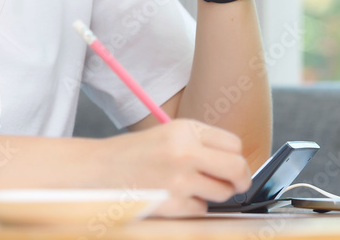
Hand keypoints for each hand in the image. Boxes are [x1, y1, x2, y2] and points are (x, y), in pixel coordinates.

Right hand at [96, 119, 251, 216]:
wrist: (98, 171)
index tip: (233, 165)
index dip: (235, 157)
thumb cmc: (136, 154)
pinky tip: (174, 197)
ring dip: (212, 194)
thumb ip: (201, 144)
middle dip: (241, 179)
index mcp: (185, 130)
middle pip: (237, 168)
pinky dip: (192, 207)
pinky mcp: (171, 205)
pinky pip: (201, 210)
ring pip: (222, 192)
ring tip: (190, 186)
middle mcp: (184, 152)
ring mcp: (178, 180)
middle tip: (237, 184)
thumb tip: (237, 165)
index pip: (233, 144)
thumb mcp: (168, 135)